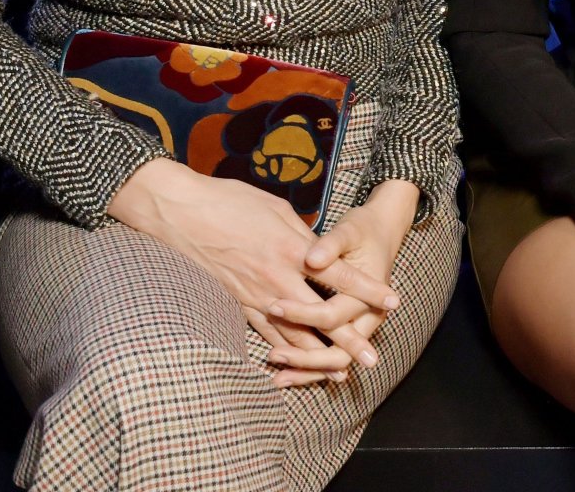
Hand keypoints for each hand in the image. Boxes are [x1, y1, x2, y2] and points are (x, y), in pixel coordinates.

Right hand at [106, 160, 391, 387]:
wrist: (181, 212)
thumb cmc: (230, 201)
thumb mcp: (276, 209)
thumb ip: (302, 236)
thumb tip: (321, 253)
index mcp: (292, 248)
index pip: (340, 275)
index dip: (368, 289)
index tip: (393, 301)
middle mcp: (277, 277)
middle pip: (321, 316)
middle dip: (349, 339)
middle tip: (372, 358)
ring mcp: (255, 295)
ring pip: (293, 334)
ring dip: (319, 356)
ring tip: (341, 373)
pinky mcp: (235, 303)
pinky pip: (264, 334)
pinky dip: (283, 353)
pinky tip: (295, 368)